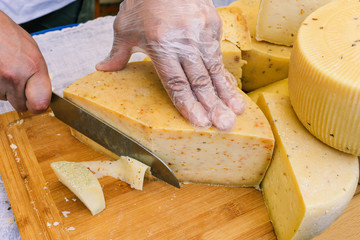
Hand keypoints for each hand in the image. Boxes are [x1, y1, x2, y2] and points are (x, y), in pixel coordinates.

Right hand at [0, 11, 50, 112]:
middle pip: (20, 105)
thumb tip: (42, 93)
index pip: (40, 104)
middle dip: (19, 97)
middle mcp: (15, 76)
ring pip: (4, 98)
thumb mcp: (32, 52)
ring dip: (4, 89)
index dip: (37, 106)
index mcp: (34, 67)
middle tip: (16, 80)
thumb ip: (38, 75)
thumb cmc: (7, 34)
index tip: (36, 104)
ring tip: (3, 69)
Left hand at [96, 0, 245, 130]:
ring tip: (236, 112)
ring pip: (214, 70)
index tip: (200, 122)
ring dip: (225, 94)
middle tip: (224, 125)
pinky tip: (232, 91)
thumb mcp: (125, 27)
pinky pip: (218, 55)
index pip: (176, 82)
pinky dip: (225, 75)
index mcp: (160, 44)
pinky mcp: (212, 25)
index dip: (188, 104)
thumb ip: (118, 52)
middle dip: (213, 106)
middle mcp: (184, 41)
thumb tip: (102, 69)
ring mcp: (201, 33)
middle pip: (199, 80)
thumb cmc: (143, 2)